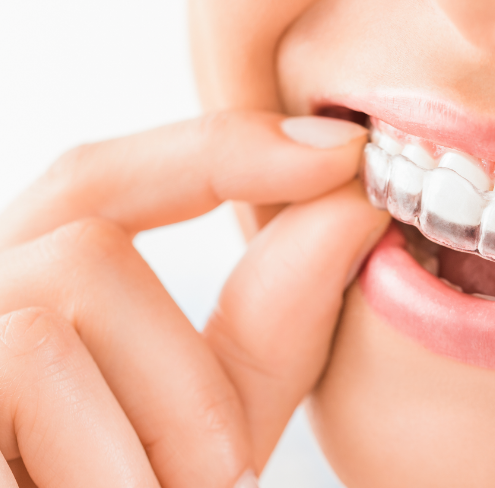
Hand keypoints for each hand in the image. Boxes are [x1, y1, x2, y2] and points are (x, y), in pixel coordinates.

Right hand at [0, 112, 388, 487]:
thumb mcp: (212, 425)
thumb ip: (272, 319)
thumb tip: (352, 200)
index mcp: (20, 305)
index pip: (97, 182)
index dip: (220, 150)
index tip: (342, 153)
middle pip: (82, 244)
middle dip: (185, 368)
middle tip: (222, 478)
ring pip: (56, 299)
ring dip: (159, 423)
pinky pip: (23, 360)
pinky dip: (109, 460)